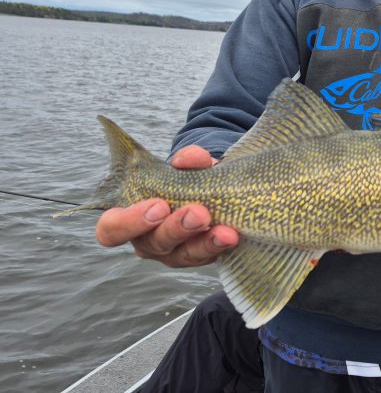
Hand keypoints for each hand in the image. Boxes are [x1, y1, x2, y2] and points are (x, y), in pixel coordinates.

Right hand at [94, 145, 239, 266]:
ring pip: (183, 255)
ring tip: (224, 231)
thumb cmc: (187, 176)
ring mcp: (173, 253)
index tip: (158, 205)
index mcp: (130, 218)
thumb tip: (189, 158)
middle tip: (197, 213)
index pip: (111, 229)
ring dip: (204, 242)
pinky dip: (220, 245)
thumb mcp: (186, 164)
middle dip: (176, 229)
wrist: (214, 187)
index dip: (130, 222)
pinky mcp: (199, 258)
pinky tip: (233, 235)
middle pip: (152, 243)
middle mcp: (148, 241)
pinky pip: (207, 257)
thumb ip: (187, 158)